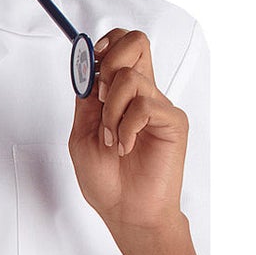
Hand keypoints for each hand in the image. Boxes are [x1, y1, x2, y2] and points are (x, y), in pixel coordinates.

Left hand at [68, 28, 188, 231]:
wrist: (126, 212)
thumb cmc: (107, 181)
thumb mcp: (82, 135)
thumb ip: (86, 102)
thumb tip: (86, 68)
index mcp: (121, 95)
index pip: (121, 46)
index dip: (105, 46)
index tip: (90, 67)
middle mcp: (143, 95)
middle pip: (136, 42)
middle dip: (109, 63)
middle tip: (101, 97)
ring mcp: (159, 107)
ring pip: (132, 77)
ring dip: (111, 111)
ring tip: (111, 139)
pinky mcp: (173, 122)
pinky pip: (146, 105)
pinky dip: (127, 127)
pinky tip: (125, 147)